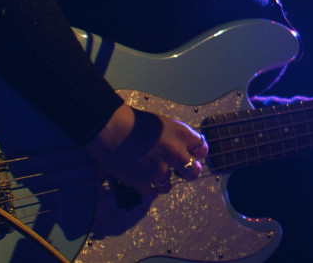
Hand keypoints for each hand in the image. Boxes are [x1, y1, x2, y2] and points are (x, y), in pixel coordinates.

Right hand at [85, 104, 208, 194]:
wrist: (110, 128)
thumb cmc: (133, 121)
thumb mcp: (162, 122)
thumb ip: (175, 136)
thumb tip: (180, 147)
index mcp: (181, 135)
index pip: (201, 148)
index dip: (197, 153)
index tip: (193, 155)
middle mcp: (175, 153)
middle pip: (193, 172)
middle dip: (188, 172)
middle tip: (182, 172)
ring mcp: (159, 170)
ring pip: (168, 185)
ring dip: (162, 181)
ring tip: (152, 173)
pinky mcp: (142, 182)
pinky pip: (150, 191)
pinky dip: (146, 187)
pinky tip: (140, 178)